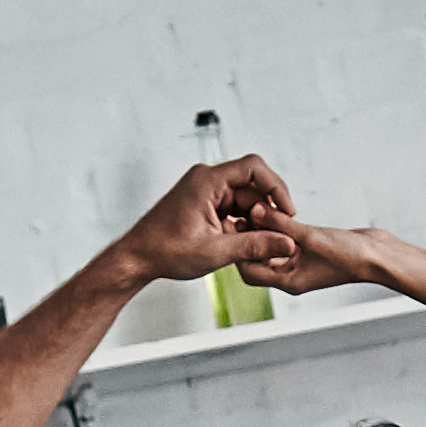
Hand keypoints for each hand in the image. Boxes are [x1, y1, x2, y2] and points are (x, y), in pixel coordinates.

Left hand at [114, 157, 298, 286]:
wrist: (138, 258)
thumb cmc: (165, 251)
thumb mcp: (216, 251)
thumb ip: (255, 246)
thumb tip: (286, 244)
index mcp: (207, 180)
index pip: (253, 168)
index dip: (276, 187)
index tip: (287, 211)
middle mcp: (206, 179)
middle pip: (251, 186)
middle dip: (267, 210)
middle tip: (279, 236)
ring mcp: (204, 191)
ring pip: (243, 200)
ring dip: (255, 221)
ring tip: (262, 245)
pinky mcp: (202, 204)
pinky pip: (231, 209)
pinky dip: (242, 225)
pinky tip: (245, 245)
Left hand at [234, 209, 394, 296]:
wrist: (377, 255)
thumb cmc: (349, 254)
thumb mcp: (311, 237)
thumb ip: (282, 225)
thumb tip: (257, 210)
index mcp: (287, 281)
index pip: (249, 271)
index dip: (238, 249)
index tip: (230, 225)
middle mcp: (289, 275)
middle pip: (256, 259)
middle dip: (246, 238)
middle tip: (235, 213)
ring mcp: (298, 264)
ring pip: (269, 248)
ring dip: (261, 230)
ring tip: (252, 206)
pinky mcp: (307, 251)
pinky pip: (284, 240)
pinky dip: (277, 227)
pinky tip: (271, 209)